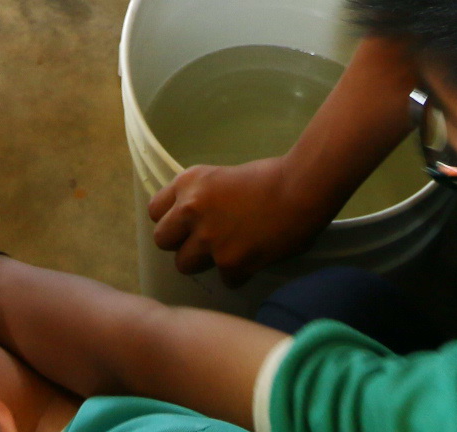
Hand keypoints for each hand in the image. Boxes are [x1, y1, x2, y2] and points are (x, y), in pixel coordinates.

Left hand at [147, 157, 322, 285]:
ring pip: (185, 265)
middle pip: (162, 240)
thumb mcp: (223, 178)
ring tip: (230, 251)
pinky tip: (255, 257)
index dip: (171, 221)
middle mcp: (191, 210)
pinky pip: (224, 279)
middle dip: (181, 244)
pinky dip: (239, 273)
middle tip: (203, 242)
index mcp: (189, 183)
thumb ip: (202, 198)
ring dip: (205, 262)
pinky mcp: (230, 262)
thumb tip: (193, 221)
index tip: (185, 225)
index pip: (155, 211)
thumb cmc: (271, 177)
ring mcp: (209, 238)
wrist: (301, 188)